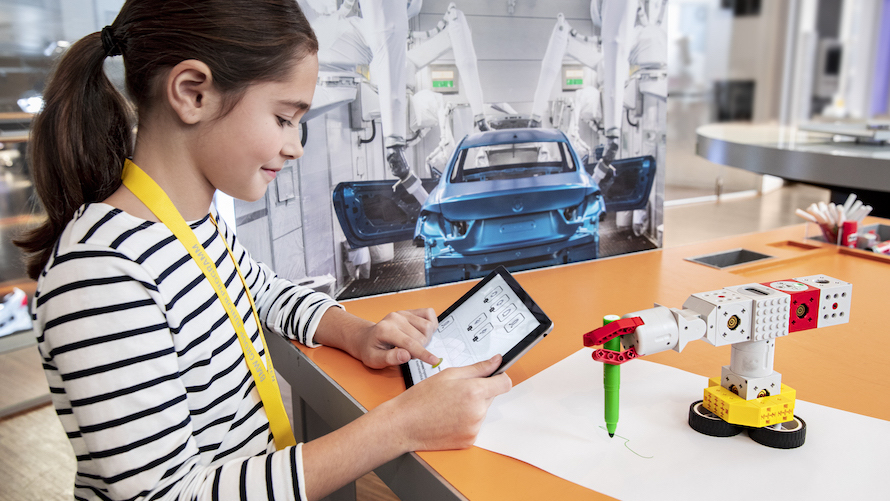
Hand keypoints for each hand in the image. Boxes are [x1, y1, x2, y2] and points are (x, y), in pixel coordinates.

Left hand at [356, 309, 439, 368]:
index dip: (423, 354)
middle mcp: (395, 318)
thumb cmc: (370, 349)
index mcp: (385, 329)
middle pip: (421, 336)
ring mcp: (403, 313)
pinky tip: (421, 333)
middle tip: (407, 353)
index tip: (434, 360)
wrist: (366, 338)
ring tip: (413, 344)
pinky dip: (430, 325)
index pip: (409, 343)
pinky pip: (429, 314)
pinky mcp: (410, 311)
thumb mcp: (374, 359)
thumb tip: (406, 355)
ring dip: (425, 339)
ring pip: (428, 326)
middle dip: (420, 350)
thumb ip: (390, 358)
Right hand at [379, 355, 511, 451]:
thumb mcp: (449, 374)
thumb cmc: (421, 398)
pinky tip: (448, 418)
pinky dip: (465, 422)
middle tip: (456, 391)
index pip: (505, 383)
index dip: (499, 378)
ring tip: (448, 406)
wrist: (404, 424)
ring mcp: (474, 428)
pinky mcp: (469, 440)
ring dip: (472, 407)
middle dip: (479, 392)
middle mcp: (477, 411)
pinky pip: (474, 426)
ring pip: (482, 411)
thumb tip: (497, 361)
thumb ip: (477, 368)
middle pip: (492, 397)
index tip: (492, 377)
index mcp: (474, 391)